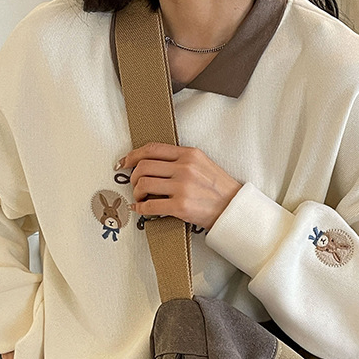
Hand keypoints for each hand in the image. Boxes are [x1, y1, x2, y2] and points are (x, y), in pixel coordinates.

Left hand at [118, 142, 242, 230]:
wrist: (233, 209)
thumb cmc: (219, 190)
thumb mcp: (203, 165)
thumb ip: (182, 160)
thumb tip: (155, 164)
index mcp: (189, 154)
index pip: (152, 149)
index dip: (133, 155)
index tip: (124, 162)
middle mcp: (184, 168)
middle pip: (143, 166)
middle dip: (132, 177)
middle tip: (134, 185)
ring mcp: (182, 187)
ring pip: (143, 184)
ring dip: (136, 193)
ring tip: (140, 198)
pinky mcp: (181, 206)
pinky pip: (150, 206)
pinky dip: (140, 208)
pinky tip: (140, 210)